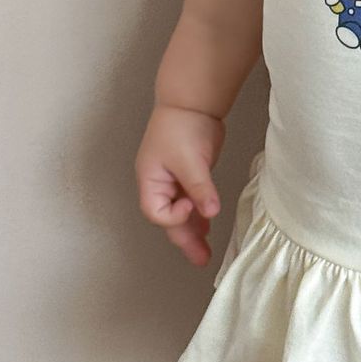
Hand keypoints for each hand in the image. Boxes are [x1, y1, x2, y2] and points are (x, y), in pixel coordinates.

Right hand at [136, 104, 225, 267]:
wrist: (193, 102)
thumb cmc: (181, 125)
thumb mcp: (189, 159)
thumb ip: (200, 187)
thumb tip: (210, 212)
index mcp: (150, 179)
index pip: (155, 212)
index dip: (173, 216)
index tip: (192, 205)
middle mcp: (159, 184)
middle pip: (168, 219)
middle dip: (184, 239)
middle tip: (201, 259)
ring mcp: (174, 181)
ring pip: (182, 214)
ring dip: (193, 232)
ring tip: (205, 254)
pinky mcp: (189, 176)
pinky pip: (192, 203)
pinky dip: (200, 216)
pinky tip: (208, 228)